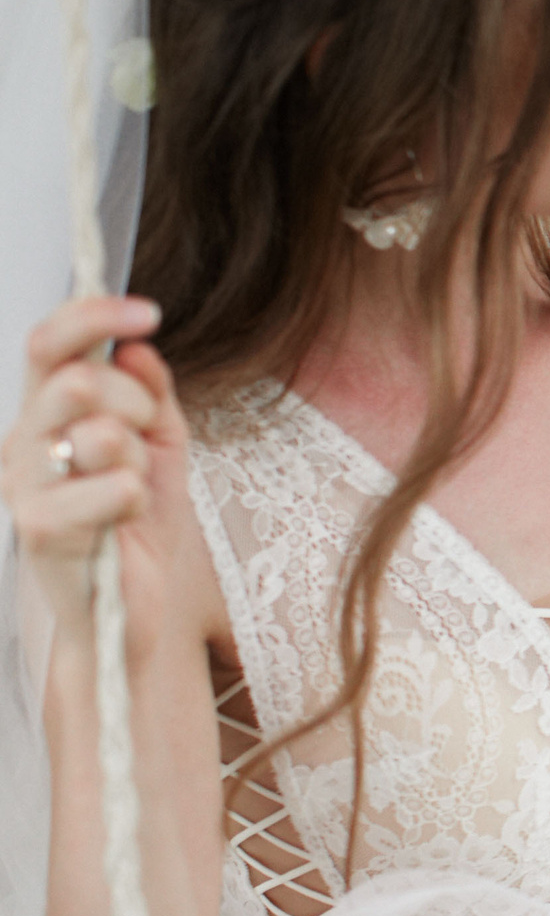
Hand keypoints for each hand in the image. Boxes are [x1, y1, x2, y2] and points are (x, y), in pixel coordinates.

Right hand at [3, 296, 187, 633]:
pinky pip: (116, 485)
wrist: (133, 604)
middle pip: (77, 381)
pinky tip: (126, 518)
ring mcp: (26, 485)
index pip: (49, 345)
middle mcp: (22, 442)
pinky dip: (139, 495)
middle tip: (145, 438)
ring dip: (139, 456)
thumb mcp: (161, 444)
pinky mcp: (41, 528)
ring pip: (100, 431)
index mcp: (45, 413)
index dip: (94, 316)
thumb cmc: (139, 521)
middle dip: (135, 403)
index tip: (150, 312)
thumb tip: (139, 348)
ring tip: (132, 485)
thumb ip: (153, 394)